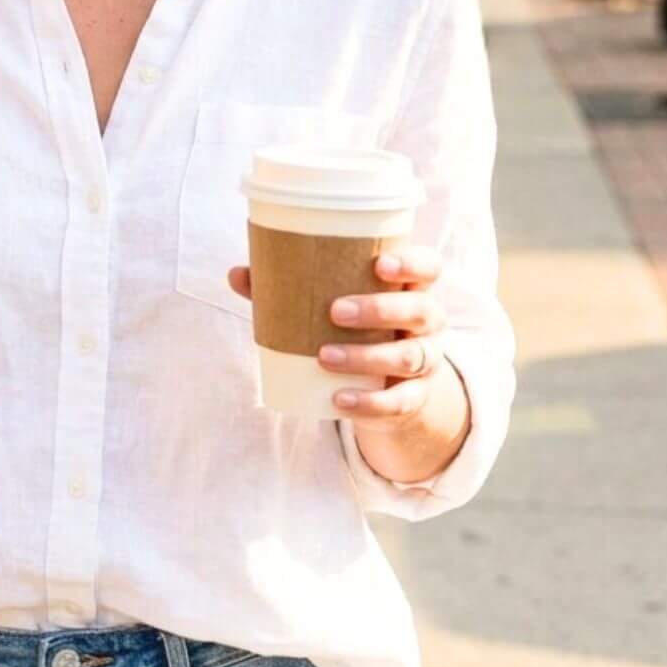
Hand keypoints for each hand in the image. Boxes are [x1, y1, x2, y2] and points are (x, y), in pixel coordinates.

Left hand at [226, 243, 447, 420]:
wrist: (388, 385)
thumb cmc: (356, 328)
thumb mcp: (332, 306)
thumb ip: (288, 288)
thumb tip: (238, 273)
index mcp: (410, 288)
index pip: (428, 267)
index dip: (412, 264)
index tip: (380, 264)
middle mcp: (427, 322)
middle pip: (420, 310)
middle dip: (380, 309)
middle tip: (335, 311)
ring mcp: (426, 361)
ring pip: (410, 357)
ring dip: (366, 356)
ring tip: (324, 356)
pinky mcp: (414, 398)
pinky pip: (399, 402)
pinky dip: (369, 402)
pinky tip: (340, 398)